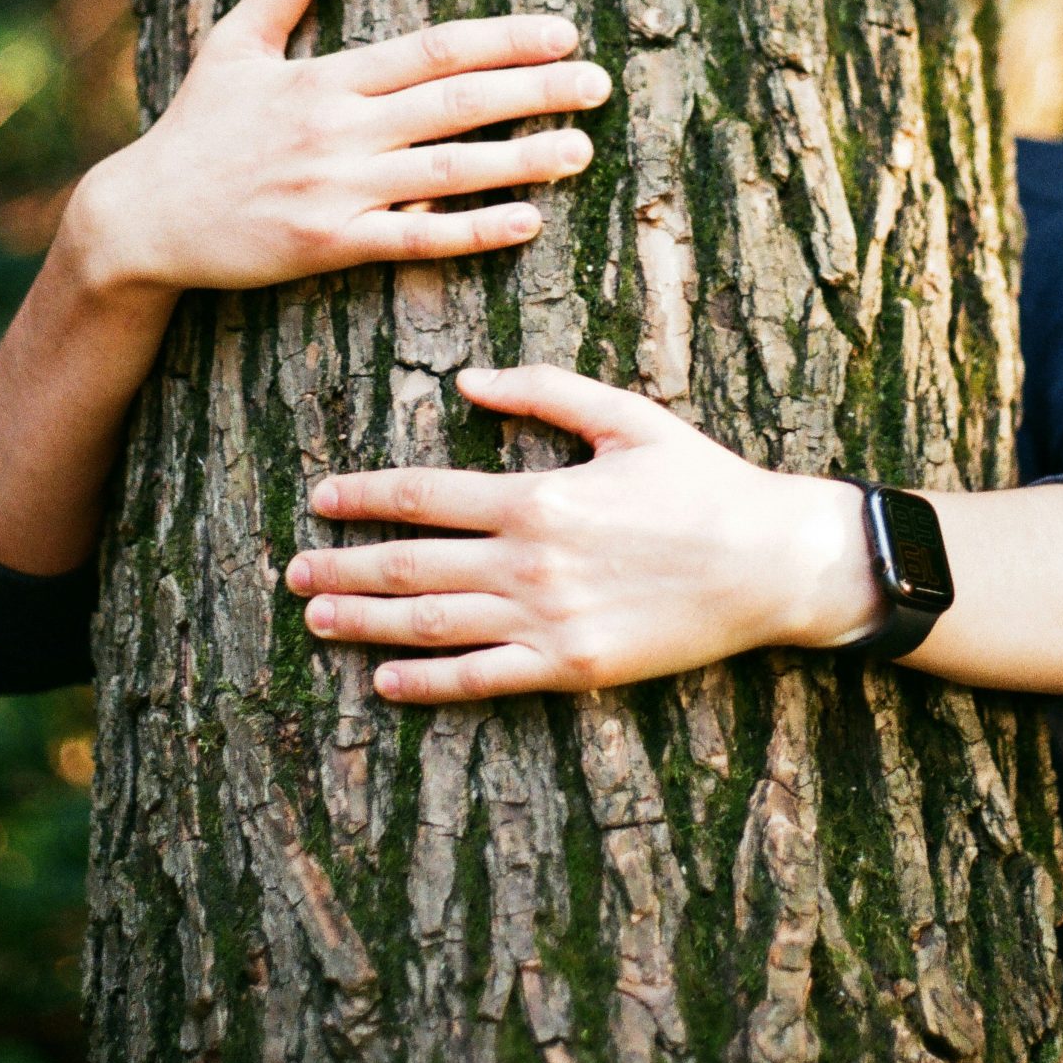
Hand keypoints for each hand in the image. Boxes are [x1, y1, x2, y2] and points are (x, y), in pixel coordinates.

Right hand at [68, 0, 610, 297]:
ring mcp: (336, 190)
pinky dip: (474, 229)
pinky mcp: (328, 245)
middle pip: (455, 102)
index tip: (562, 32)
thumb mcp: (233, 41)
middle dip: (535, 90)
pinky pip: (416, 236)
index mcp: (324, 77)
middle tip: (599, 83)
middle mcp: (337, 129)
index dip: (503, 40)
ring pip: (447, 169)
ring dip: (521, 159)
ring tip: (582, 148)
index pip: (433, 50)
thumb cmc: (194, 127)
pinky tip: (528, 220)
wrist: (142, 219)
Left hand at [286, 364, 875, 700]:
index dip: (365, 497)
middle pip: (412, 565)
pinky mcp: (572, 668)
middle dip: (344, 565)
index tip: (322, 498)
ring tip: (316, 620)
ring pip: (432, 623)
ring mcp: (548, 620)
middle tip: (292, 570)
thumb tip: (465, 379)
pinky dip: (427, 683)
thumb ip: (543, 392)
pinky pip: (482, 679)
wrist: (770, 562)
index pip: (425, 496)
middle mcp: (530, 562)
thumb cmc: (702, 483)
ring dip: (365, 623)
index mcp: (539, 495)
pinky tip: (386, 682)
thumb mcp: (627, 416)